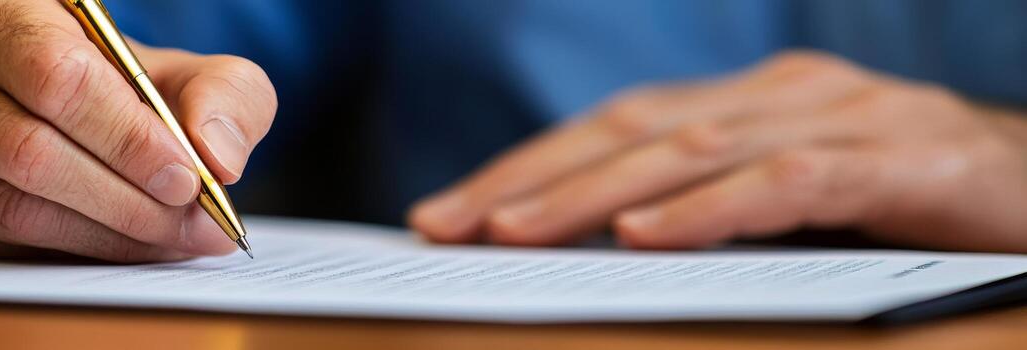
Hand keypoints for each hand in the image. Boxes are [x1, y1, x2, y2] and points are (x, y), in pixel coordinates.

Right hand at [0, 0, 276, 261]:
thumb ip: (225, 96)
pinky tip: (117, 248)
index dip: (129, 137)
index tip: (189, 179)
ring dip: (103, 233)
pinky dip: (66, 252)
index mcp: (6, 8)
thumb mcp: (184, 78)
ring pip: (9, 201)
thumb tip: (219, 154)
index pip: (59, 74)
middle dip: (124, 197)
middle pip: (28, 146)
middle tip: (187, 223)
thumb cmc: (116, 92)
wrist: (39, 118)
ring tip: (167, 240)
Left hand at [410, 51, 1026, 252]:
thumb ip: (711, 210)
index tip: (448, 211)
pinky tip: (646, 235)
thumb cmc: (913, 204)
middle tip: (448, 223)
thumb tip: (598, 249)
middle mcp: (786, 94)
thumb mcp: (795, 202)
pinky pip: (788, 181)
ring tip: (512, 231)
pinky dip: (711, 209)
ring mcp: (845, 117)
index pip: (615, 127)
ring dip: (593, 192)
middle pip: (632, 129)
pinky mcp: (904, 159)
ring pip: (693, 150)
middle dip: (532, 178)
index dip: (528, 165)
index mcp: (752, 101)